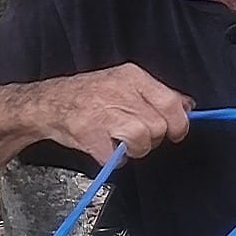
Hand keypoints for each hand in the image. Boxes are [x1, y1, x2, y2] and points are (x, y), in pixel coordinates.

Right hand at [36, 63, 193, 166]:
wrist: (47, 103)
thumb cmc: (88, 95)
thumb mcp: (125, 84)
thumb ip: (157, 94)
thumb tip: (187, 106)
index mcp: (131, 77)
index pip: (171, 103)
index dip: (179, 123)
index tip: (176, 132)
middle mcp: (119, 92)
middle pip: (158, 126)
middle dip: (152, 138)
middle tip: (137, 135)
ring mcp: (103, 114)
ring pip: (142, 141)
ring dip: (135, 150)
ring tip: (121, 142)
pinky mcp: (89, 134)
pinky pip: (116, 157)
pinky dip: (113, 159)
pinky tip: (105, 147)